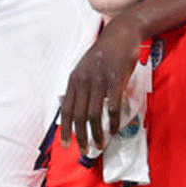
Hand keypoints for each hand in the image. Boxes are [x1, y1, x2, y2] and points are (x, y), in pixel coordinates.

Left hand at [59, 15, 141, 153]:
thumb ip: (78, 87)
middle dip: (80, 136)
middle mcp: (83, 81)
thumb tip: (69, 106)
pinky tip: (113, 130)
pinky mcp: (115, 80)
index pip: (65, 109)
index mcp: (73, 80)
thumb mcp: (83, 68)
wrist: (121, 34)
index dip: (65, 129)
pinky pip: (112, 106)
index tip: (66, 145)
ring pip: (93, 114)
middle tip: (85, 151)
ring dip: (96, 133)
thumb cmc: (103, 54)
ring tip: (100, 145)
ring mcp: (99, 80)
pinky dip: (112, 121)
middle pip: (78, 116)